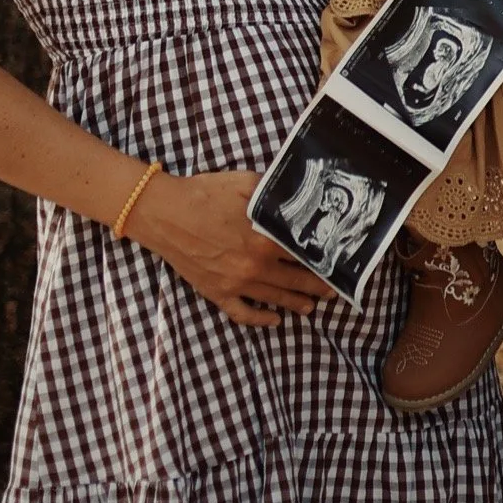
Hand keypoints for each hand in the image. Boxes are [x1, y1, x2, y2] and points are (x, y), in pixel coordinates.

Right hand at [129, 168, 331, 325]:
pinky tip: (274, 320)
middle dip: (318, 286)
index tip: (337, 263)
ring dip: (297, 303)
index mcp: (264, 237)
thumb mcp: (245, 183)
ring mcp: (235, 282)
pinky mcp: (217, 292)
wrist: (165, 213)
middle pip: (295, 280)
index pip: (304, 254)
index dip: (323, 260)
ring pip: (275, 298)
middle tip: (333, 290)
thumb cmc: (205, 193)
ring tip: (312, 306)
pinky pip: (243, 313)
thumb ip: (274, 191)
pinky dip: (261, 319)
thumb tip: (297, 194)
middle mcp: (254, 265)